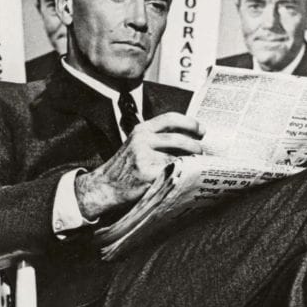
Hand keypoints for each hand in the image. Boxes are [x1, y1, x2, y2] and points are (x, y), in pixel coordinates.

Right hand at [75, 112, 203, 218]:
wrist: (104, 187)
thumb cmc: (124, 168)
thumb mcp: (136, 145)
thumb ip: (156, 139)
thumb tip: (188, 139)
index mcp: (142, 130)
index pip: (171, 118)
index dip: (190, 123)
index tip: (201, 130)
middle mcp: (142, 140)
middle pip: (179, 139)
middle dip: (195, 147)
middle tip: (201, 154)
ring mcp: (145, 157)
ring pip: (178, 157)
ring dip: (192, 163)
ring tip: (196, 167)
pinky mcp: (148, 174)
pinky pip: (173, 173)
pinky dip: (184, 175)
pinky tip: (187, 178)